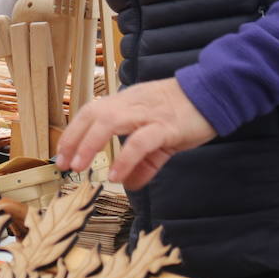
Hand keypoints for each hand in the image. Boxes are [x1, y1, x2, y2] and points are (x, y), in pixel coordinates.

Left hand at [55, 77, 215, 188]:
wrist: (217, 92)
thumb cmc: (185, 112)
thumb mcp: (159, 139)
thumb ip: (143, 162)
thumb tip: (128, 184)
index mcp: (127, 102)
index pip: (91, 112)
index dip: (73, 132)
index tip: (61, 155)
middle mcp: (132, 104)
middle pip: (94, 114)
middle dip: (74, 138)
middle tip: (64, 164)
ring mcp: (148, 113)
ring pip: (110, 122)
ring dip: (90, 144)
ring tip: (80, 167)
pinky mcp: (167, 126)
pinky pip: (141, 141)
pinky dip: (126, 158)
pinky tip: (117, 176)